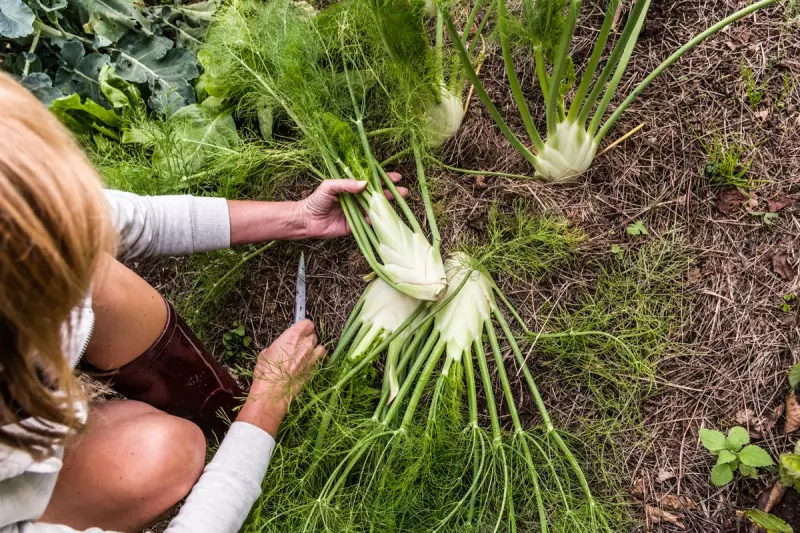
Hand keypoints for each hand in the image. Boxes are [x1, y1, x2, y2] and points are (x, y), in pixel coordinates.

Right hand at [236, 320, 325, 436]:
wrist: (273, 393)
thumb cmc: (266, 373)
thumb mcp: (266, 353)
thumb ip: (278, 345)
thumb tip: (281, 347)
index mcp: (292, 337)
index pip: (307, 323)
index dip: (304, 326)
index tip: (300, 330)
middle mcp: (305, 345)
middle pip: (313, 336)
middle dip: (307, 340)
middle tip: (298, 346)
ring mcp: (312, 358)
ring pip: (320, 348)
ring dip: (314, 350)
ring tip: (305, 355)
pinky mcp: (314, 370)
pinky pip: (318, 362)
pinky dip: (314, 362)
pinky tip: (305, 366)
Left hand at [294, 173, 405, 238]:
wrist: (306, 220)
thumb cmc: (316, 200)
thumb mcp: (329, 186)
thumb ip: (346, 184)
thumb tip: (365, 184)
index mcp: (350, 187)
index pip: (370, 181)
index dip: (383, 179)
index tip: (396, 177)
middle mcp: (356, 199)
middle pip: (377, 195)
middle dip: (390, 193)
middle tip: (403, 191)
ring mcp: (357, 212)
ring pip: (375, 209)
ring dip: (387, 206)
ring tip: (399, 203)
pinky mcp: (355, 226)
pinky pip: (368, 223)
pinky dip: (377, 221)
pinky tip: (385, 217)